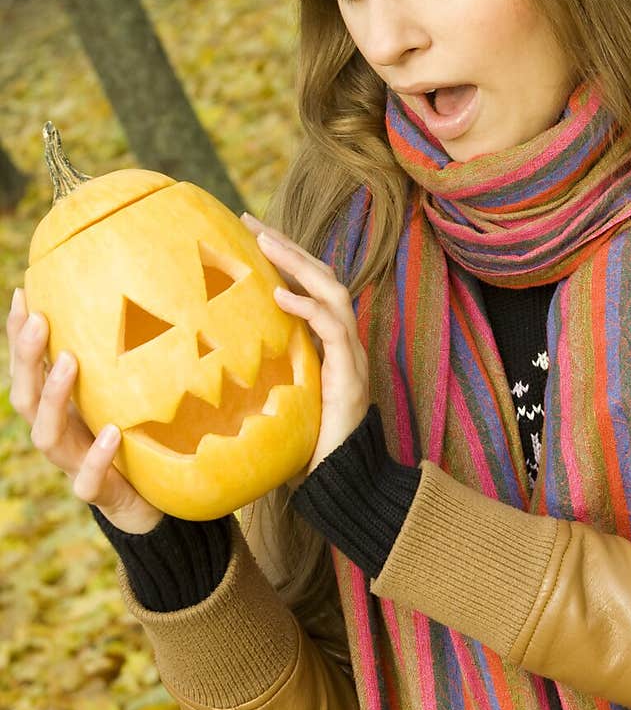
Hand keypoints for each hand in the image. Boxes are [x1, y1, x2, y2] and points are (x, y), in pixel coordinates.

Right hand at [6, 287, 163, 534]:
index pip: (28, 369)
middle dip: (28, 358)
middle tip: (41, 319)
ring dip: (55, 396)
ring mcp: (73, 464)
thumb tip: (144, 300)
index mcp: (57, 409)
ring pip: (47, 435)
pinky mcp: (97, 492)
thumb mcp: (125, 396)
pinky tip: (111, 432)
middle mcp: (57, 433)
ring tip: (70, 361)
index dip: (19, 336)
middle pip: (25, 397)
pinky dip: (97, 456)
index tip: (24, 293)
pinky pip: (88, 480)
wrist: (149, 502)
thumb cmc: (136, 440)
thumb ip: (121, 363)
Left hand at [241, 213, 370, 473]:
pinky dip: (309, 307)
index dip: (285, 259)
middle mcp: (342, 345)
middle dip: (289, 247)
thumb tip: (201, 367)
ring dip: (299, 264)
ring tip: (266, 243)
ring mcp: (350, 358)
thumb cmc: (301, 453)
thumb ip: (252, 378)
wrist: (340, 486)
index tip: (250, 235)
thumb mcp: (271, 404)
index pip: (310, 289)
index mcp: (325, 347)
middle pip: (323, 278)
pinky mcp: (350, 375)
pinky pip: (335, 329)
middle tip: (253, 222)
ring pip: (333, 292)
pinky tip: (280, 296)